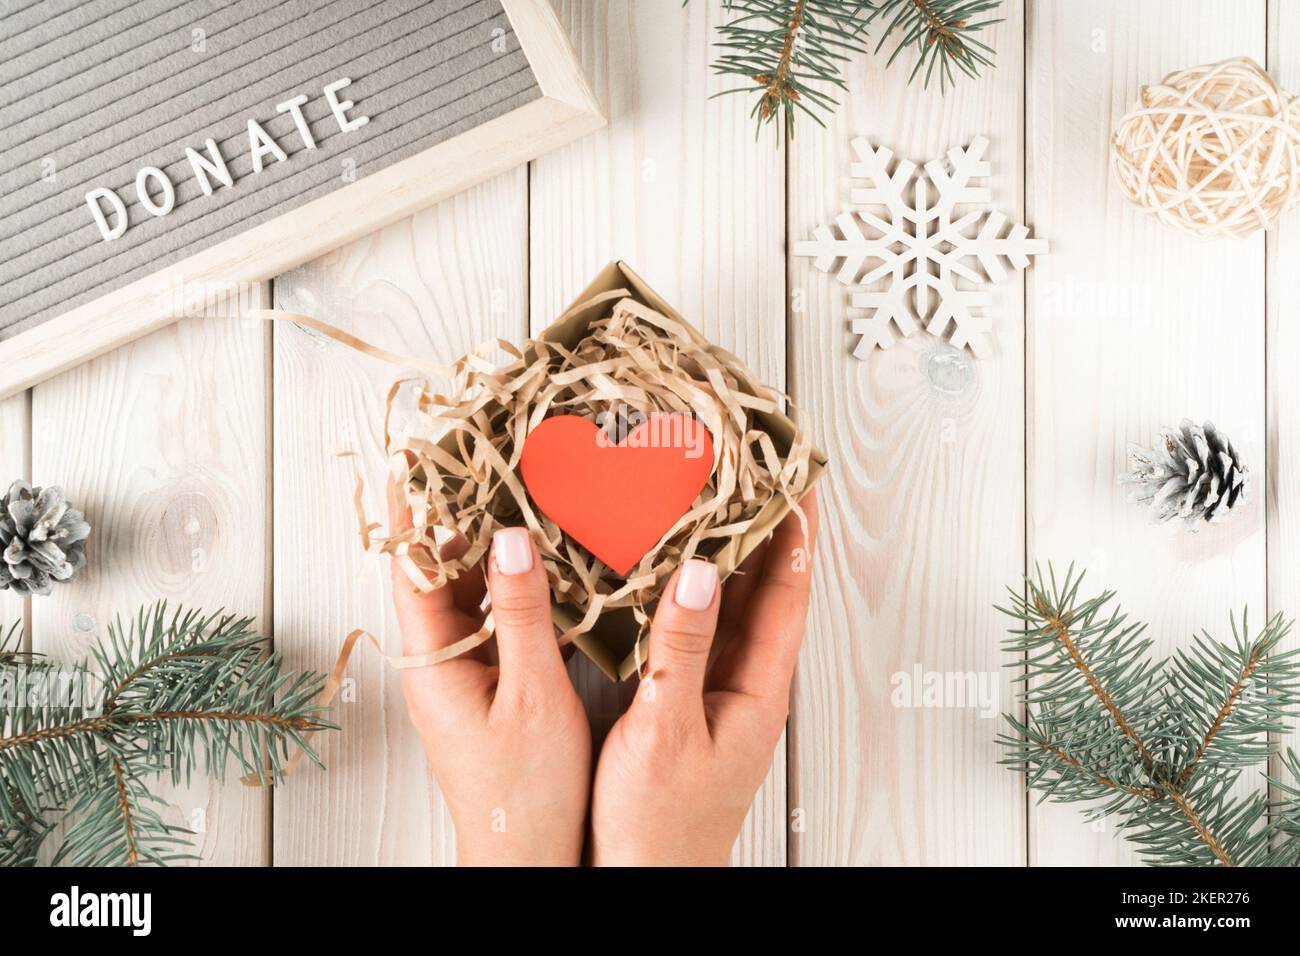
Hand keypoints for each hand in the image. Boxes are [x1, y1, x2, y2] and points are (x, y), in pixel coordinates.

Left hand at [388, 479, 590, 865]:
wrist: (529, 857)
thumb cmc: (524, 793)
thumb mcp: (532, 695)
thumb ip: (522, 614)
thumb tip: (512, 539)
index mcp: (433, 663)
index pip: (410, 568)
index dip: (408, 511)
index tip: (408, 456)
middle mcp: (441, 662)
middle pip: (440, 571)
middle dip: (458, 514)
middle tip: (479, 456)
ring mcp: (466, 672)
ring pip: (473, 593)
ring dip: (493, 547)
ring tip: (518, 491)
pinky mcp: (493, 685)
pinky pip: (500, 619)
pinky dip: (520, 586)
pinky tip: (550, 560)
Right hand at [590, 491, 819, 865]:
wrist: (644, 880)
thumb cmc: (661, 823)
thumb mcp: (667, 729)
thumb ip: (683, 648)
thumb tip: (702, 571)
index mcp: (757, 688)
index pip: (788, 592)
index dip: (795, 532)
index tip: (796, 476)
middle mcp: (746, 683)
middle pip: (765, 591)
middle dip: (761, 528)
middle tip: (747, 471)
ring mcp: (718, 691)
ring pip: (731, 607)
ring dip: (724, 554)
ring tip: (709, 499)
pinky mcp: (687, 700)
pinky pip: (697, 628)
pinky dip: (688, 589)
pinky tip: (665, 569)